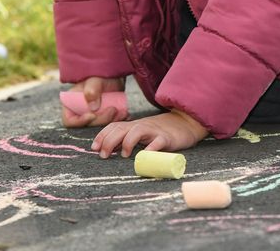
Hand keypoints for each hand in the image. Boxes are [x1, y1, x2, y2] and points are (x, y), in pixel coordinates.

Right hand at [62, 76, 125, 127]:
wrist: (113, 76)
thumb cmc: (100, 75)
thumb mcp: (95, 80)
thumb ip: (92, 90)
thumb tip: (92, 107)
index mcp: (71, 104)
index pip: (69, 121)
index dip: (80, 122)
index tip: (93, 115)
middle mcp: (79, 113)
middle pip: (86, 126)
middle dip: (101, 120)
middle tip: (112, 110)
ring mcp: (92, 116)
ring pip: (99, 127)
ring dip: (111, 121)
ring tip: (121, 112)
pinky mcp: (103, 118)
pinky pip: (109, 125)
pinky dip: (117, 121)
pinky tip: (124, 114)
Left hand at [92, 110, 209, 157]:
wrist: (185, 122)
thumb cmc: (161, 131)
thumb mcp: (142, 132)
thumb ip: (127, 138)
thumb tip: (109, 149)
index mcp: (134, 125)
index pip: (114, 127)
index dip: (102, 136)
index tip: (94, 148)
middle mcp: (142, 126)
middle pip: (122, 129)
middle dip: (109, 141)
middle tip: (103, 155)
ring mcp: (154, 131)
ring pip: (137, 131)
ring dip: (128, 142)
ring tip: (125, 155)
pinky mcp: (167, 138)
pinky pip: (158, 142)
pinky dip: (151, 148)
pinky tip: (146, 156)